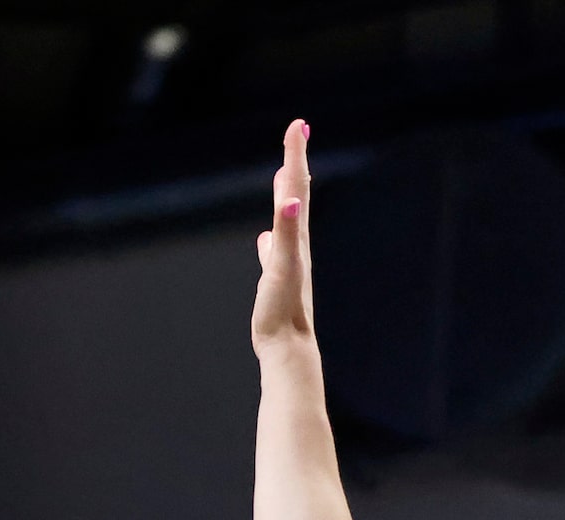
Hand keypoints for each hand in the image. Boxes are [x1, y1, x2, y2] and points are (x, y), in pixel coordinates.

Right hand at [250, 118, 315, 353]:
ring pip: (288, 218)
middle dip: (295, 163)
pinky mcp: (278, 279)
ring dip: (286, 193)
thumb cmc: (283, 311)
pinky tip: (266, 237)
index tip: (298, 125)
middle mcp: (295, 245)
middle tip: (297, 133)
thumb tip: (291, 202)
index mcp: (295, 238)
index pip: (295, 188)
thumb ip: (285, 236)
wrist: (288, 349)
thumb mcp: (281, 270)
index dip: (295, 156)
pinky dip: (273, 234)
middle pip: (296, 195)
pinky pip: (275, 247)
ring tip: (284, 174)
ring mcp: (287, 261)